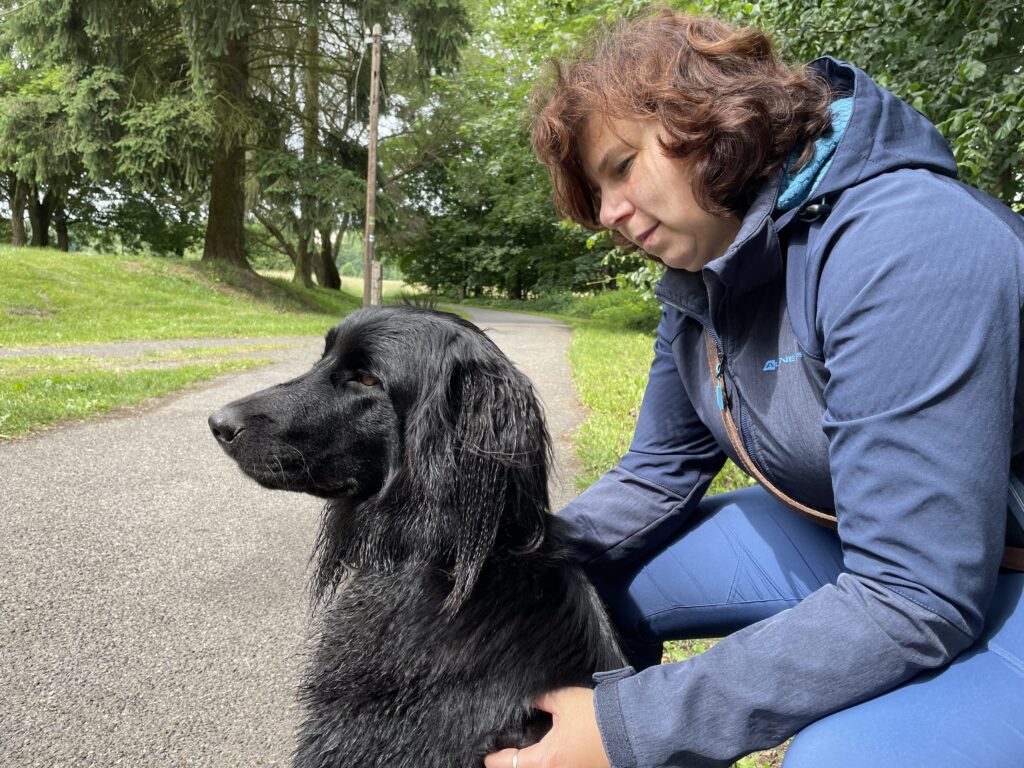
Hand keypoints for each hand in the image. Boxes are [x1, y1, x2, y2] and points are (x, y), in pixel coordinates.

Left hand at [484, 687, 611, 767]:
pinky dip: (547, 765)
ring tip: (522, 757)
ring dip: (530, 766)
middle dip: (510, 766)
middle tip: (501, 757)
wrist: (634, 727)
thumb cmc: (597, 715)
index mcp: (546, 761)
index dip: (492, 759)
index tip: (484, 754)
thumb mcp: (563, 700)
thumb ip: (539, 700)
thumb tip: (524, 699)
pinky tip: (546, 758)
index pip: (507, 765)